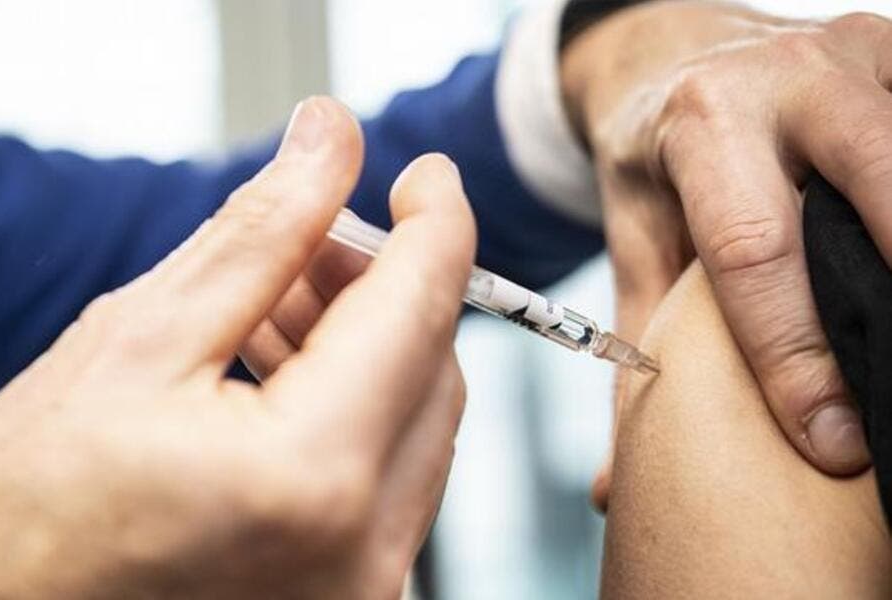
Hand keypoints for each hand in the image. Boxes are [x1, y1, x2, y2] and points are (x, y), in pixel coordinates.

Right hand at [0, 98, 476, 597]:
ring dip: (364, 348)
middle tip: (318, 236)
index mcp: (311, 475)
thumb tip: (329, 145)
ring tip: (277, 301)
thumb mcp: (136, 341)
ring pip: (413, 426)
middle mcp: (360, 553)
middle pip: (431, 370)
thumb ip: (259, 235)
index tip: (422, 177)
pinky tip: (279, 372)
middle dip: (385, 285)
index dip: (433, 222)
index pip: (421, 309)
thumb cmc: (19, 516)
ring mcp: (355, 593)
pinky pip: (383, 484)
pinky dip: (349, 413)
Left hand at [560, 2, 891, 498]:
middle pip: (879, 181)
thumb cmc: (659, 167)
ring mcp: (861, 56)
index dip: (792, 353)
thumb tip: (609, 490)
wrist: (677, 59)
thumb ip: (638, 353)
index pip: (755, 247)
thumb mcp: (637, 245)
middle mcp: (788, 75)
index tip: (828, 443)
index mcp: (704, 124)